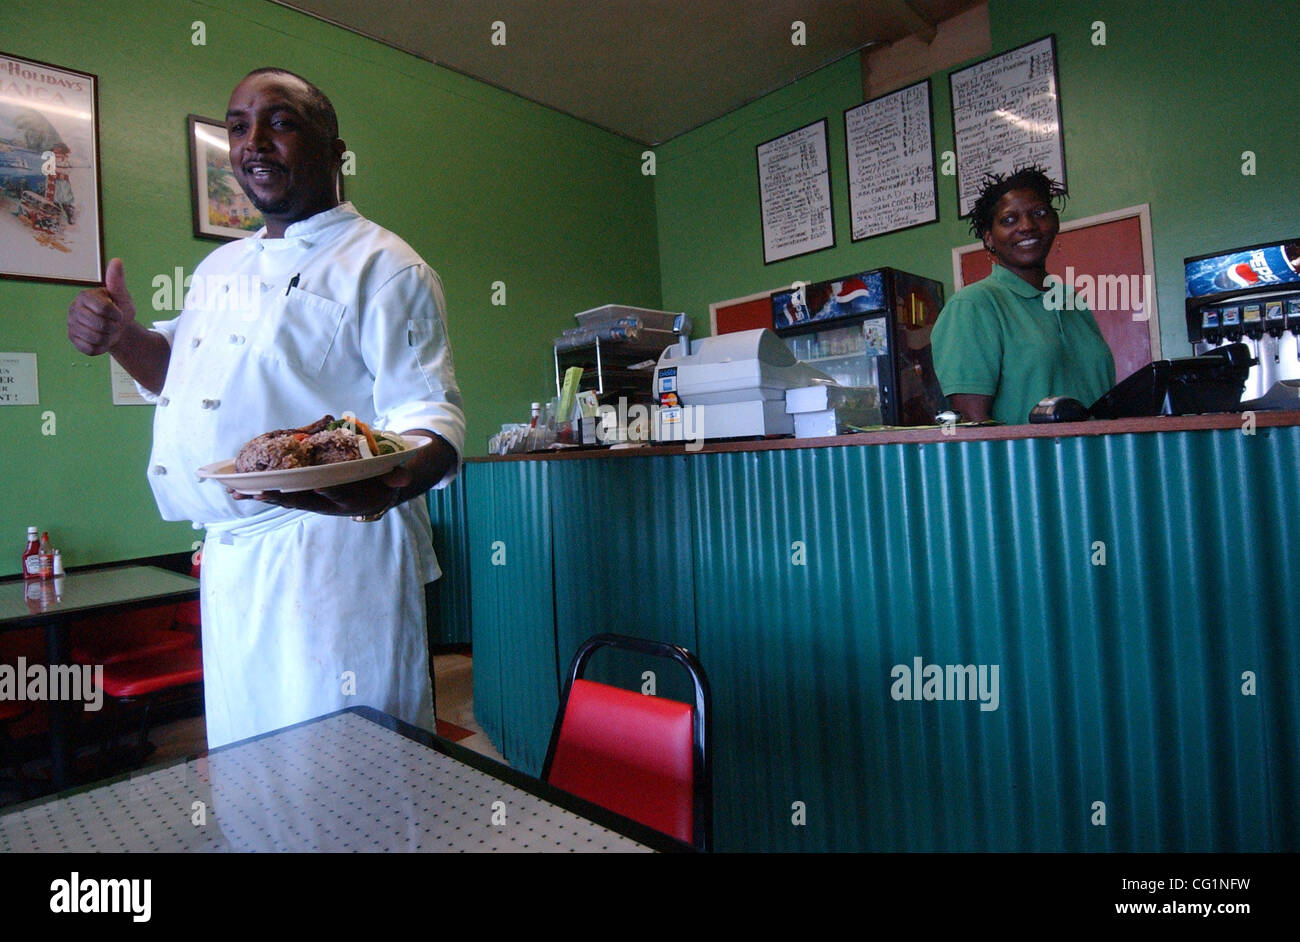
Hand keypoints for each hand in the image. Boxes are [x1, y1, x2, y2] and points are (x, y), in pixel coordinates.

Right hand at [68, 257, 135, 355]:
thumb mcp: (122, 296)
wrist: (117, 329)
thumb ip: (117, 281)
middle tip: (114, 323)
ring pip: (96, 338)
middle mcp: (74, 309)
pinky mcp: (73, 339)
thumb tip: (117, 260)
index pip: (105, 309)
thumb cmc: (119, 309)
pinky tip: (101, 339)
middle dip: (113, 327)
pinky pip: (90, 349)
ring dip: (108, 338)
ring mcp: (71, 324)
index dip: (117, 315)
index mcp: (85, 296)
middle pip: (101, 325)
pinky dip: (101, 347)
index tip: (118, 313)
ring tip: (107, 331)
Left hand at [229, 464, 413, 516]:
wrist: (374, 495)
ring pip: (284, 499)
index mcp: (347, 497)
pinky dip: (261, 492)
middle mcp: (326, 502)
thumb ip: (396, 477)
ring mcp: (312, 501)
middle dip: (279, 495)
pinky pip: (280, 495)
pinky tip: (238, 490)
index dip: (322, 490)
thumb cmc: (380, 482)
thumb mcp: (392, 479)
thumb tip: (403, 477)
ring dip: (261, 495)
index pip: (333, 493)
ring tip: (236, 492)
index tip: (311, 486)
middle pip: (300, 499)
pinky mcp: (303, 497)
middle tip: (258, 492)